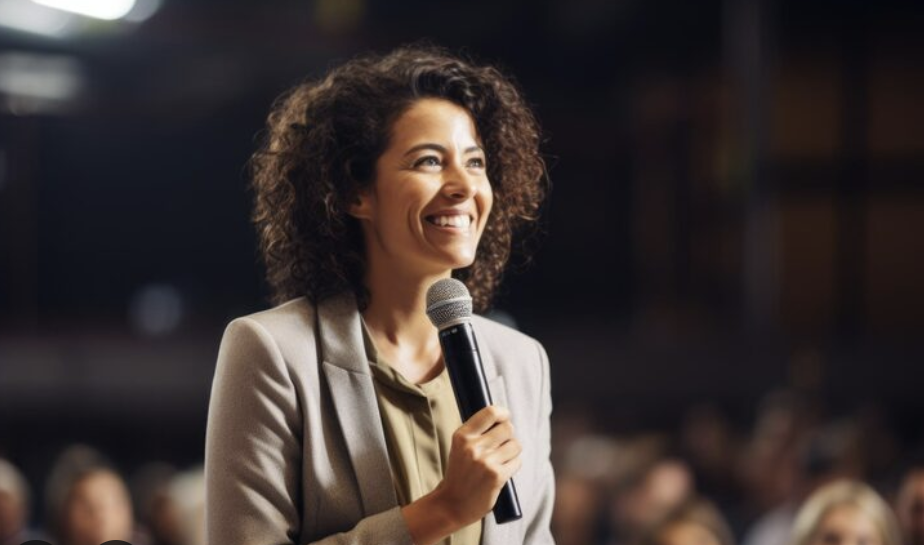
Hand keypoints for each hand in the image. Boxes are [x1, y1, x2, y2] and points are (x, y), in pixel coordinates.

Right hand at [401, 405, 521, 544]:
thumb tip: (503, 417)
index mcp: (462, 436)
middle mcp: (473, 447)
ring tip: (500, 460)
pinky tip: (502, 472)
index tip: (505, 418)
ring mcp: (485, 462)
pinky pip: (516, 462)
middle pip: (508, 428)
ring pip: (515, 445)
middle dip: (508, 436)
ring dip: (512, 452)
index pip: (490, 412)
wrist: (451, 504)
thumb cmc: (459, 473)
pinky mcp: (496, 476)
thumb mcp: (460, 448)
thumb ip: (477, 432)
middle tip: (501, 446)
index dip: (503, 413)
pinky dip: (513, 465)